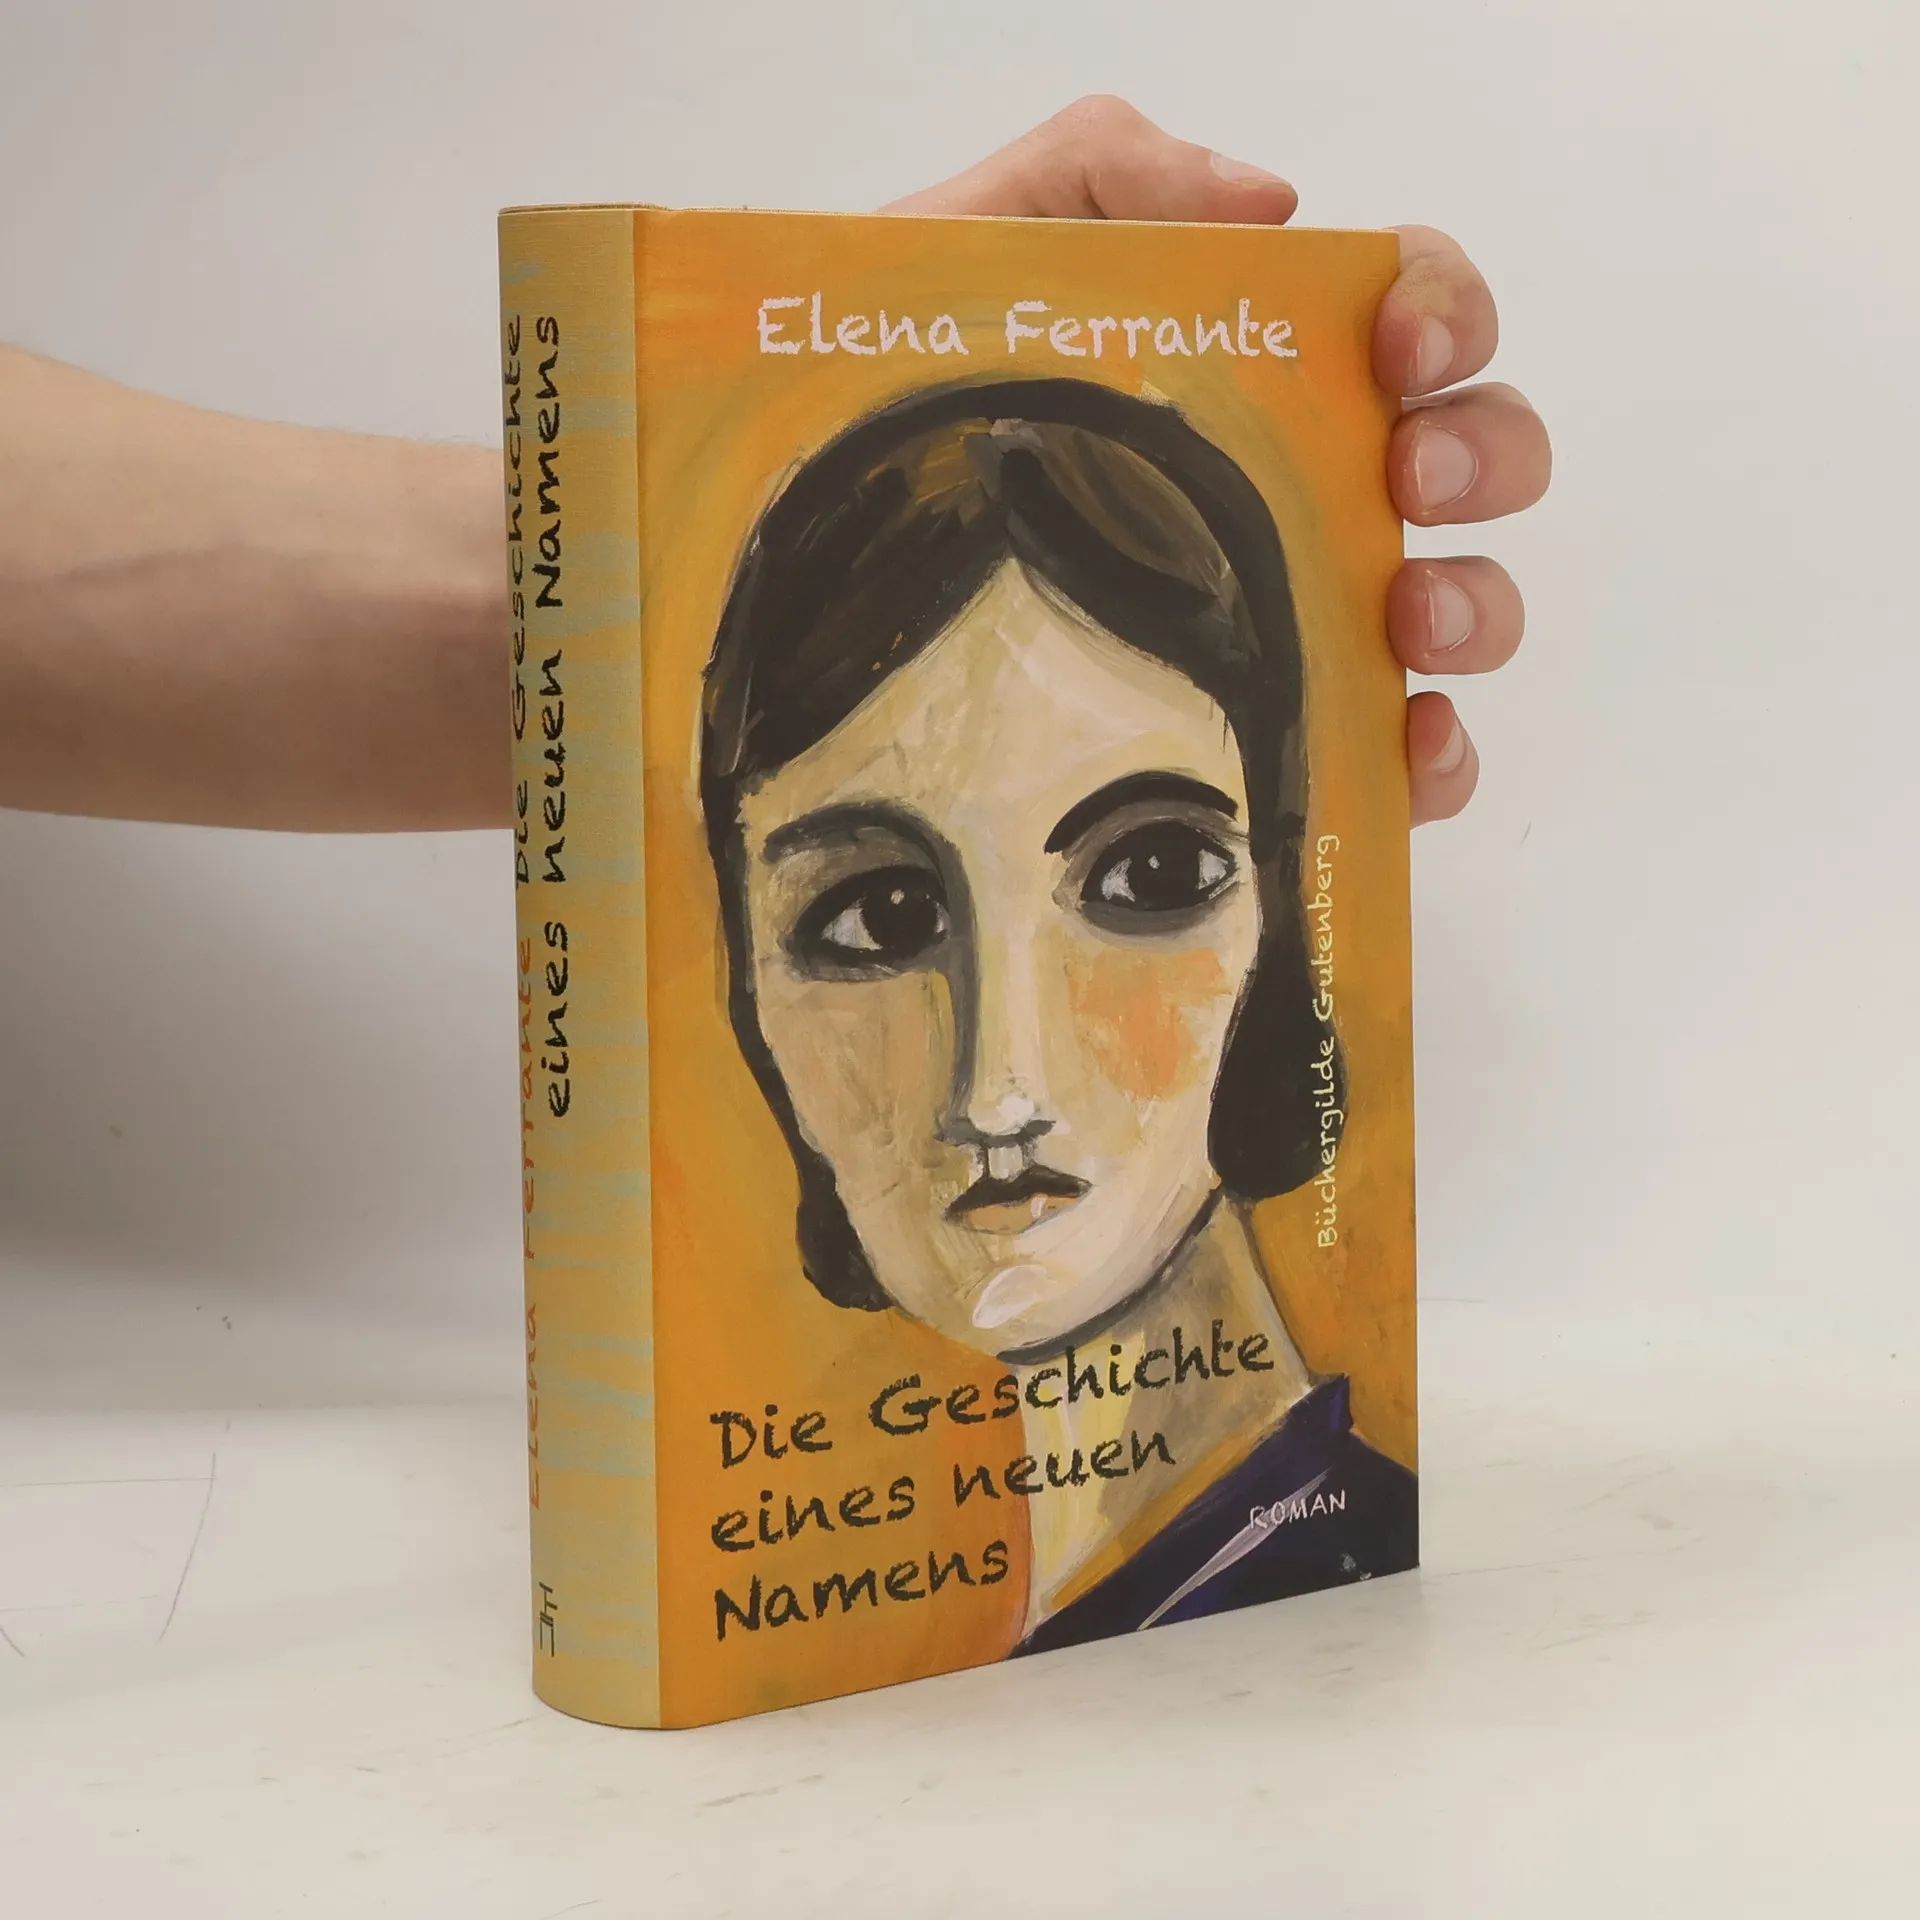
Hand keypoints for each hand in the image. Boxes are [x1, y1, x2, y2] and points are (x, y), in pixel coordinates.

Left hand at [885, 97, 1551, 826]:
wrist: (807, 555)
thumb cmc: (903, 406)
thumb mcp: (974, 250)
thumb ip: (1102, 172)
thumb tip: (1270, 202)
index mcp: (1267, 368)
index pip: (1414, 309)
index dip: (1445, 309)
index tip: (1399, 347)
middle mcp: (1311, 486)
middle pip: (1480, 451)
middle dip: (1482, 452)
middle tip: (1405, 476)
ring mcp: (1309, 615)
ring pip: (1468, 604)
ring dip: (1479, 603)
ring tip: (1407, 618)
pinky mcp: (1285, 737)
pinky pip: (1407, 756)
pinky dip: (1440, 754)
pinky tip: (1399, 743)